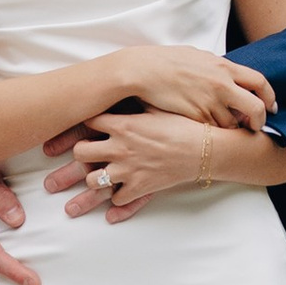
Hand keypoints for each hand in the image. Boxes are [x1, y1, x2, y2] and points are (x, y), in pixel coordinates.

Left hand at [61, 107, 226, 220]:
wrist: (205, 150)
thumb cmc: (184, 126)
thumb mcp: (158, 106)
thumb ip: (137, 100)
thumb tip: (128, 86)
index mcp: (123, 125)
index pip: (87, 121)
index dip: (86, 122)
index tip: (91, 124)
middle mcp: (120, 148)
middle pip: (80, 153)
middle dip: (82, 152)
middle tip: (91, 152)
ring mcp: (128, 170)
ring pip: (93, 181)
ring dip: (96, 178)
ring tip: (104, 173)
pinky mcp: (139, 188)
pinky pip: (117, 198)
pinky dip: (118, 196)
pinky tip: (123, 189)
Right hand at [125, 47, 273, 128]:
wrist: (144, 71)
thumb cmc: (168, 61)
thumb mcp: (199, 57)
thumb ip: (218, 67)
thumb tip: (230, 73)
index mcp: (224, 67)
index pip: (259, 82)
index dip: (270, 96)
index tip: (270, 105)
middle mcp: (222, 86)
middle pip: (256, 108)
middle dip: (261, 120)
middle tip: (257, 125)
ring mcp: (209, 103)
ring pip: (233, 124)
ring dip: (232, 126)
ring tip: (223, 123)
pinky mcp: (196, 117)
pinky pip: (212, 129)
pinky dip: (212, 130)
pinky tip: (204, 125)